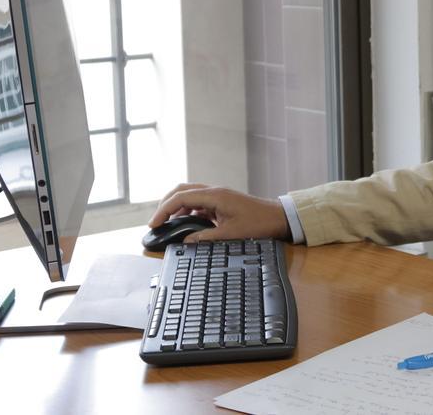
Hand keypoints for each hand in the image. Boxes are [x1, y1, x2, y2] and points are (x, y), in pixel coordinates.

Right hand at [148, 183, 291, 242]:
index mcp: (215, 196)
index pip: (181, 198)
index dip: (163, 210)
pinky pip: (198, 202)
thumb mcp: (231, 235)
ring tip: (167, 224)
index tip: (154, 224)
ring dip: (176, 207)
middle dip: (165, 204)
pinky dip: (187, 210)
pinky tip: (185, 223)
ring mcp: (218, 195)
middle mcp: (214, 192)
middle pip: (181, 191)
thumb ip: (205, 238)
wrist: (279, 217)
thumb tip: (185, 241)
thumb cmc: (259, 224)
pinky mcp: (221, 201)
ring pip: (189, 195)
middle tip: (156, 222)